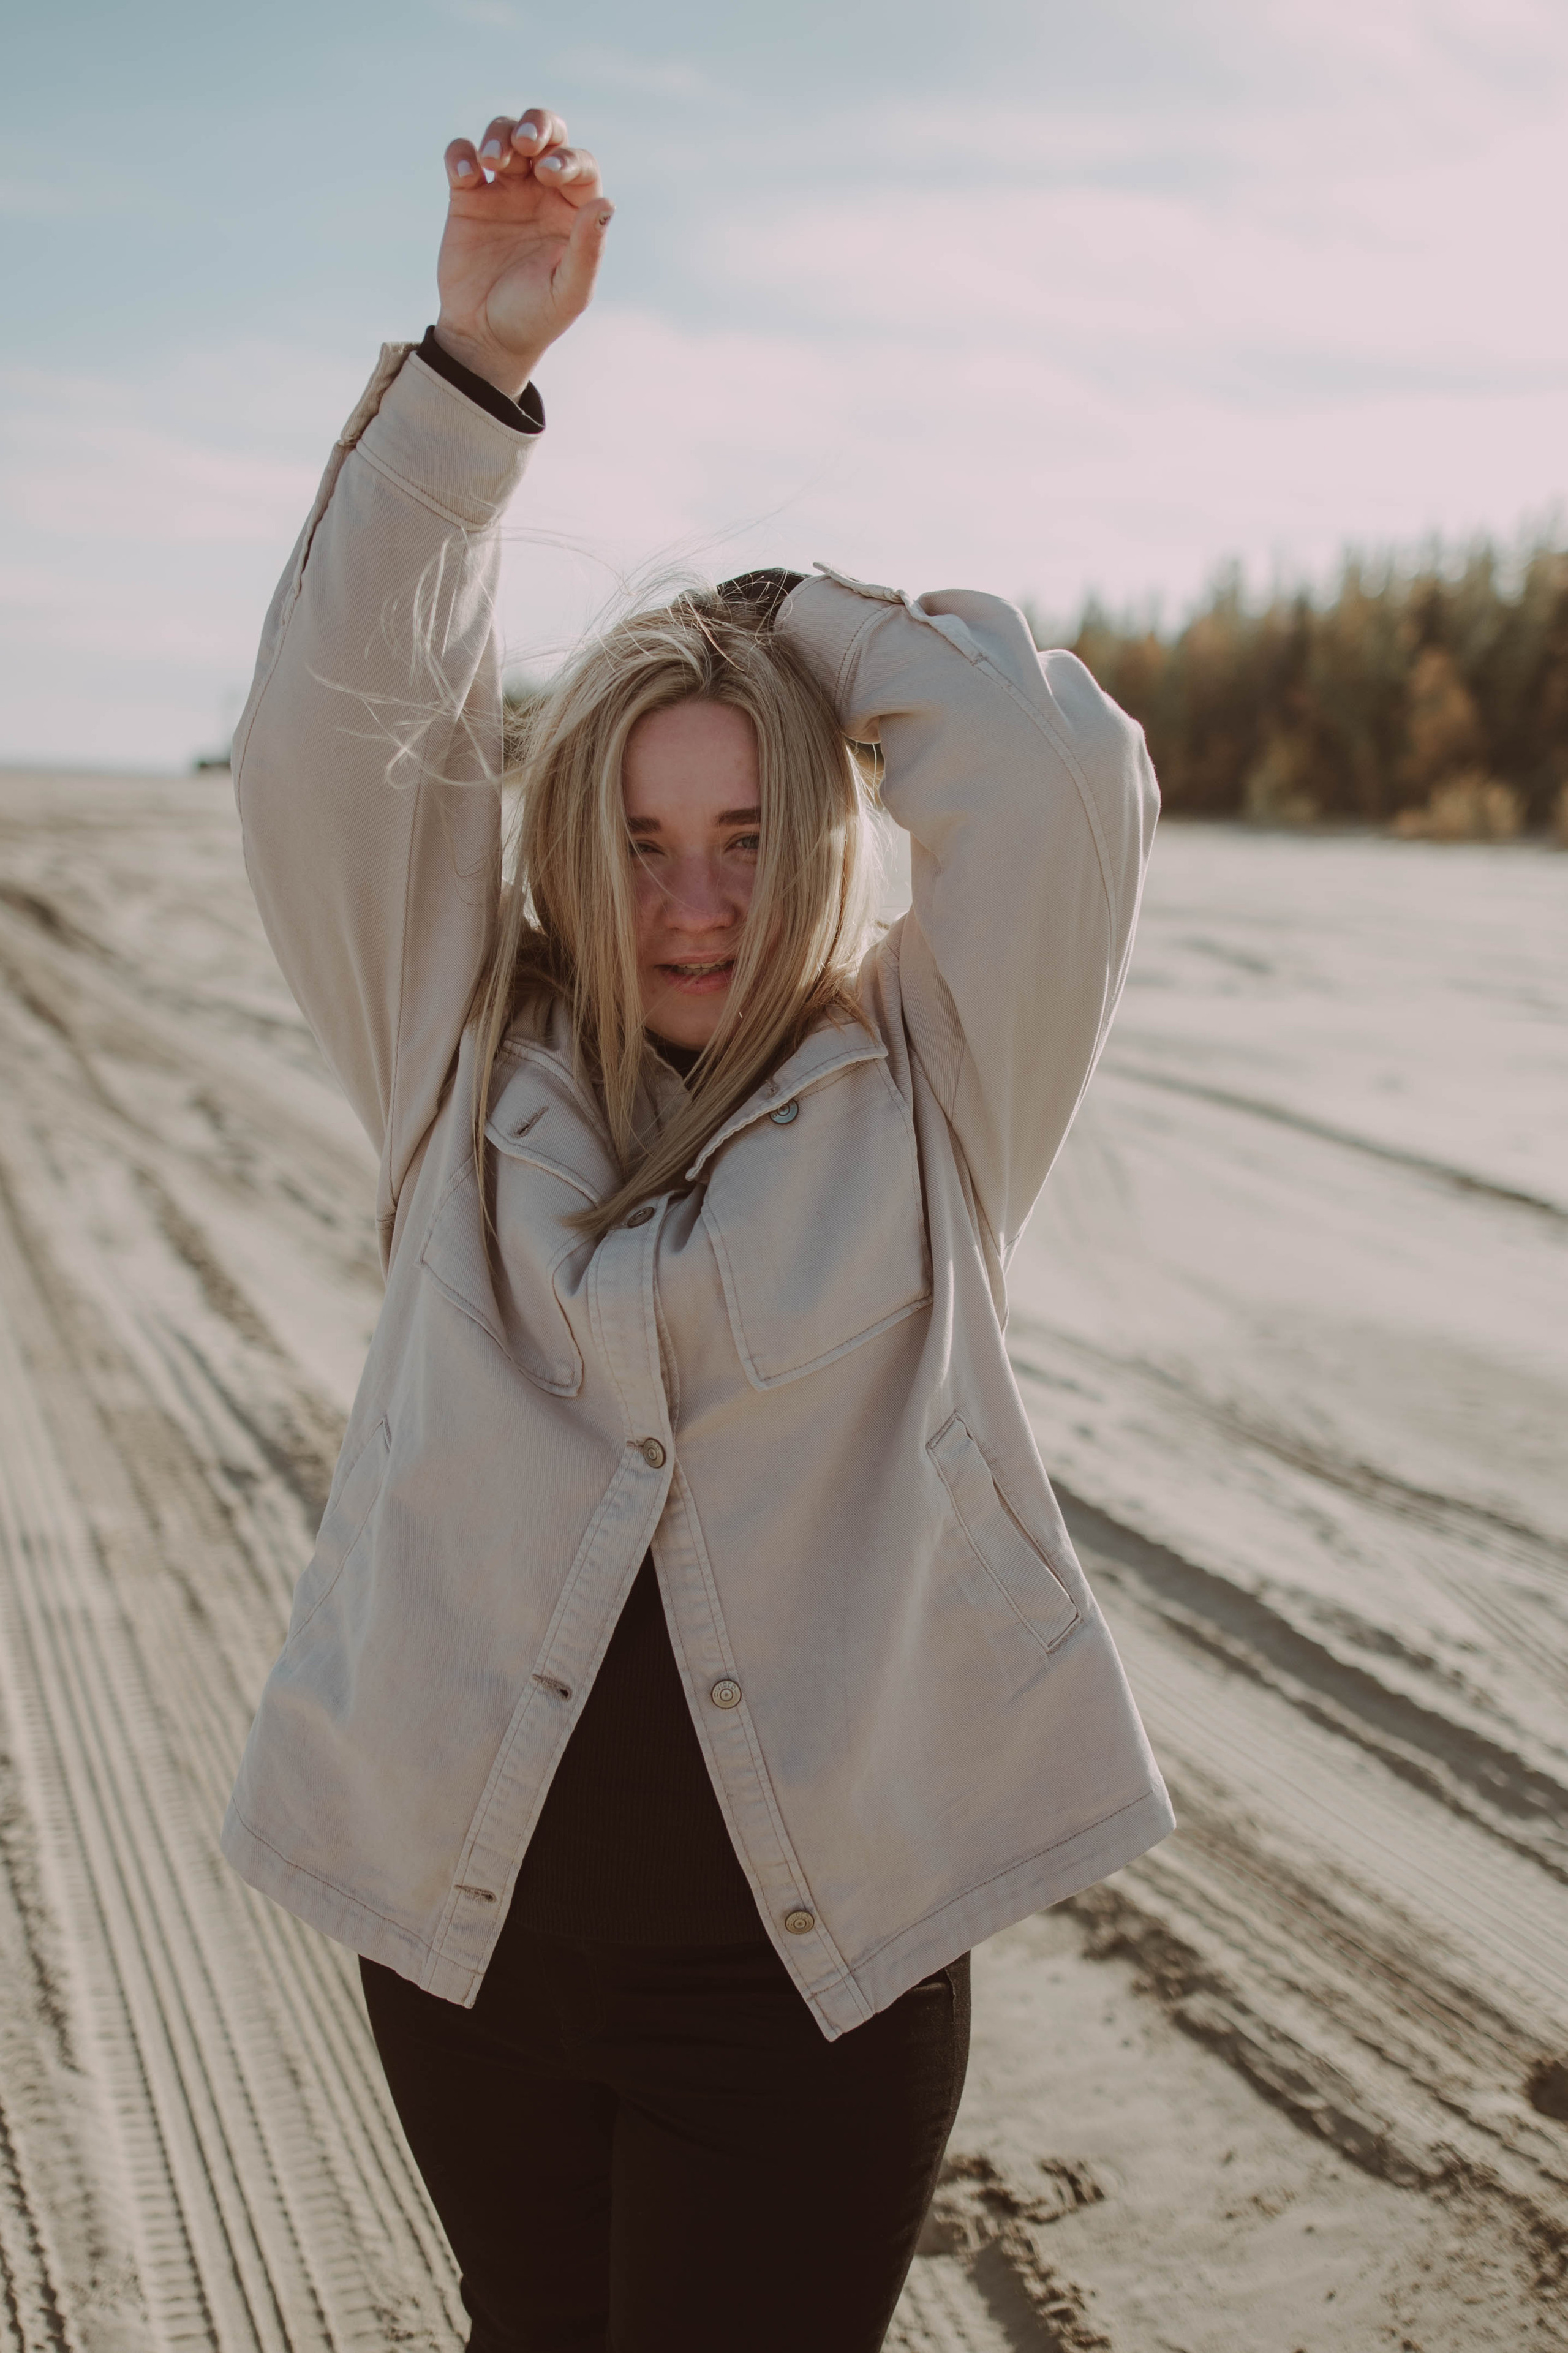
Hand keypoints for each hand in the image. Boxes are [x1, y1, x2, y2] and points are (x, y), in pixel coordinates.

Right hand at [435, 107, 612, 398]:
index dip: (567, 159)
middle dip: (537, 124)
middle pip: (545, 135)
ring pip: (504, 136)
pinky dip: (462, 154)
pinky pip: (463, 157)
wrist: (484, 338)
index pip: (579, 165)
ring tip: (491, 161)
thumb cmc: (533, 318)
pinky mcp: (467, 198)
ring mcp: (503, 191)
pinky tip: (466, 175)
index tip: (549, 174)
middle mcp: (541, 193)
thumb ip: (587, 251)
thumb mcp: (566, 291)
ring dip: (499, 135)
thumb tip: (606, 206)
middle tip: (526, 141)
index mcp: (572, 212)